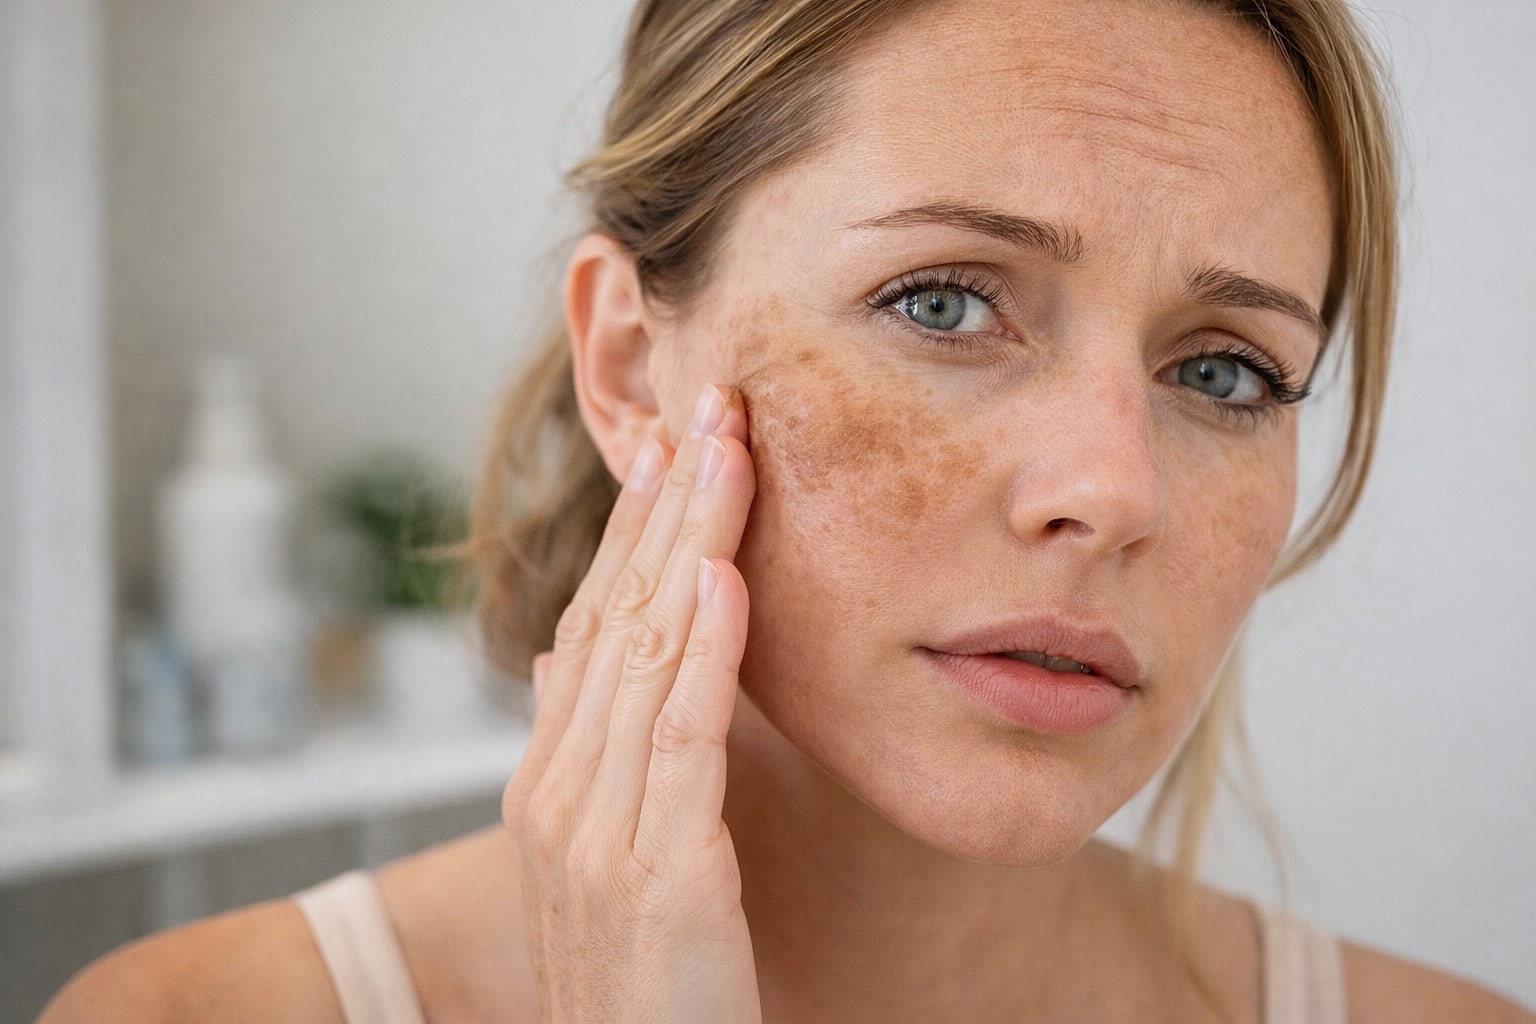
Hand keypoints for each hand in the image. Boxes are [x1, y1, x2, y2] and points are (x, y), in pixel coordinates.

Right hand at [503, 383, 761, 1023]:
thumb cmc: (635, 972)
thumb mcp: (599, 851)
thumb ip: (582, 748)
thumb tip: (559, 654)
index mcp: (550, 777)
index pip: (594, 621)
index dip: (633, 529)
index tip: (670, 446)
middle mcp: (558, 787)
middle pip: (616, 614)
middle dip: (664, 506)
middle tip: (707, 408)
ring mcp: (598, 828)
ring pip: (645, 653)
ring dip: (688, 544)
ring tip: (726, 453)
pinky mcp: (657, 869)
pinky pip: (678, 738)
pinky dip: (702, 650)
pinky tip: (725, 576)